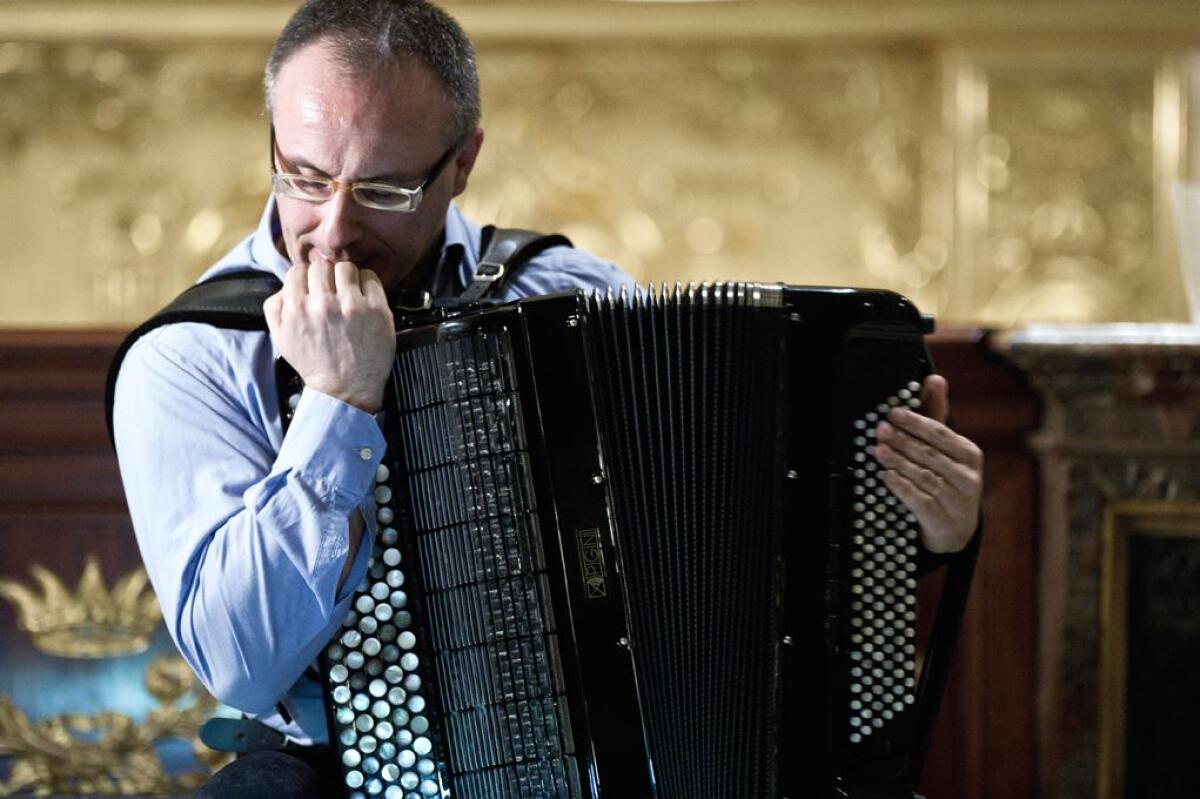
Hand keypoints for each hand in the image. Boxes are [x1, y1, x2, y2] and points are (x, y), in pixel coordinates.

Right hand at [264, 258, 395, 413]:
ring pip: (347, 268)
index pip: (299, 270)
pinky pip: (371, 278)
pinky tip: (364, 297)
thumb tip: (286, 285)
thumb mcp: (281, 339)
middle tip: (332, 292)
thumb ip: (275, 307)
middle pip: (322, 266)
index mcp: (297, 308)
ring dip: (347, 277)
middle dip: (326, 277)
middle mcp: (323, 304)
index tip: (314, 287)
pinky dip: (367, 283)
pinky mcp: (377, 310)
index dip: (306, 278)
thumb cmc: (314, 364)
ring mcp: (352, 306)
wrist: (345, 390)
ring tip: (348, 293)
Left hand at [873, 374, 982, 553]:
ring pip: (924, 476)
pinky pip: (919, 500)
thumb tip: (935, 378)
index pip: (941, 435)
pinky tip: (886, 476)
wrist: (955, 530)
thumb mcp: (945, 450)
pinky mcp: (943, 521)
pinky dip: (901, 487)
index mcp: (970, 455)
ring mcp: (957, 501)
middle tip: (880, 430)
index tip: (893, 413)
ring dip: (899, 462)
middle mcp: (968, 477)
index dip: (917, 423)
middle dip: (903, 441)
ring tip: (878, 450)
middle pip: (930, 455)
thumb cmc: (947, 480)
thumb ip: (937, 415)